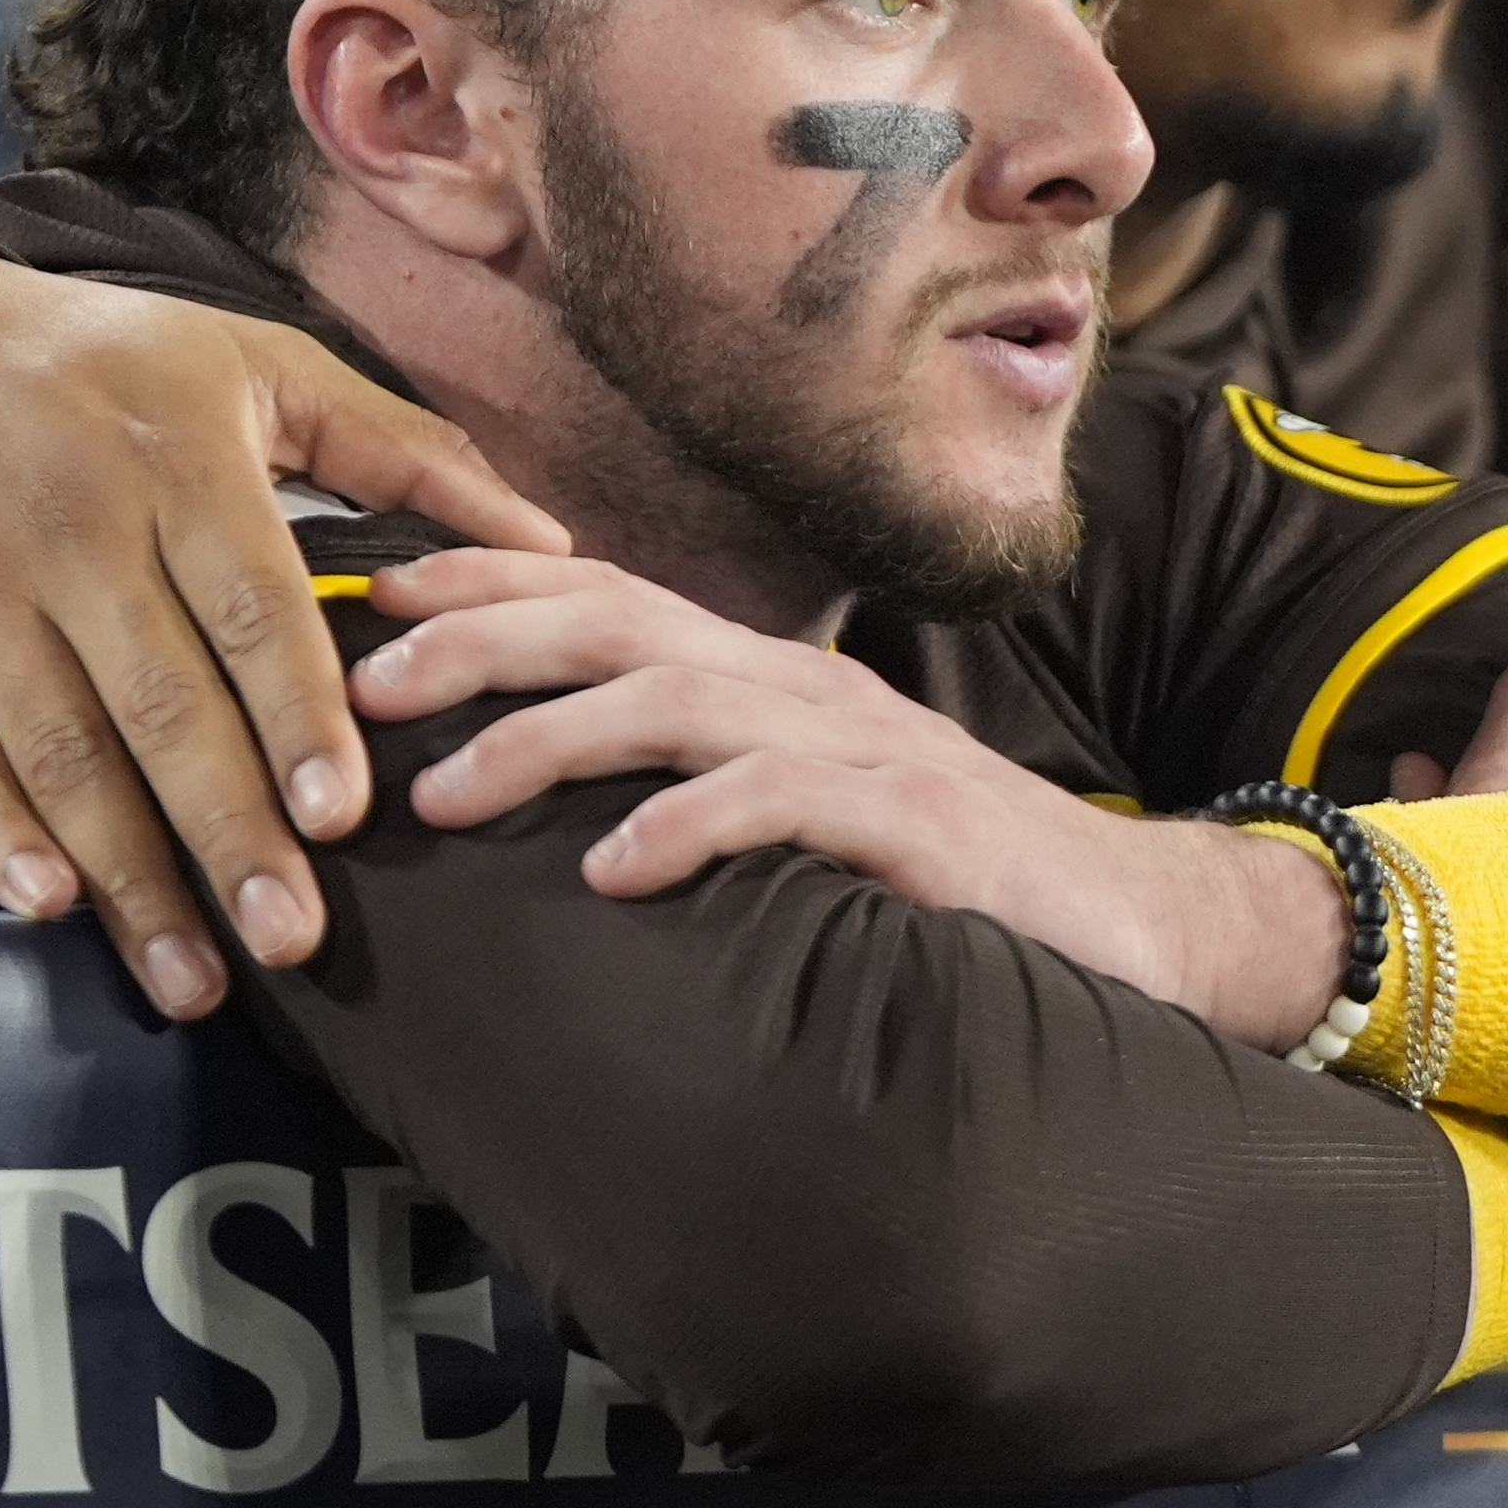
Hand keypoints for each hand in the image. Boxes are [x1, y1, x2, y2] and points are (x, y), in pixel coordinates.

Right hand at [0, 245, 570, 1019]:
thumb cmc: (105, 360)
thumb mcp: (257, 364)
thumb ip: (407, 452)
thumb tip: (552, 539)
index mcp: (176, 457)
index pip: (251, 608)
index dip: (297, 717)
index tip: (344, 818)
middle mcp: (71, 527)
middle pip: (163, 706)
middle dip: (231, 834)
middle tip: (294, 939)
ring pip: (62, 756)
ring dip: (130, 878)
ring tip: (195, 979)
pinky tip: (53, 908)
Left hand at [353, 552, 1348, 1049]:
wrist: (1139, 924)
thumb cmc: (957, 878)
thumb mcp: (819, 811)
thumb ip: (715, 784)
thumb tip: (566, 808)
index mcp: (778, 681)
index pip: (618, 599)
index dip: (496, 583)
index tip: (376, 588)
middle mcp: (812, 693)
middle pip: (628, 624)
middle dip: (488, 638)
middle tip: (367, 676)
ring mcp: (869, 753)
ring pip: (685, 704)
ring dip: (553, 738)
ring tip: (448, 791)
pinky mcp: (919, 827)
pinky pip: (789, 807)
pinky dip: (692, 829)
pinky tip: (614, 872)